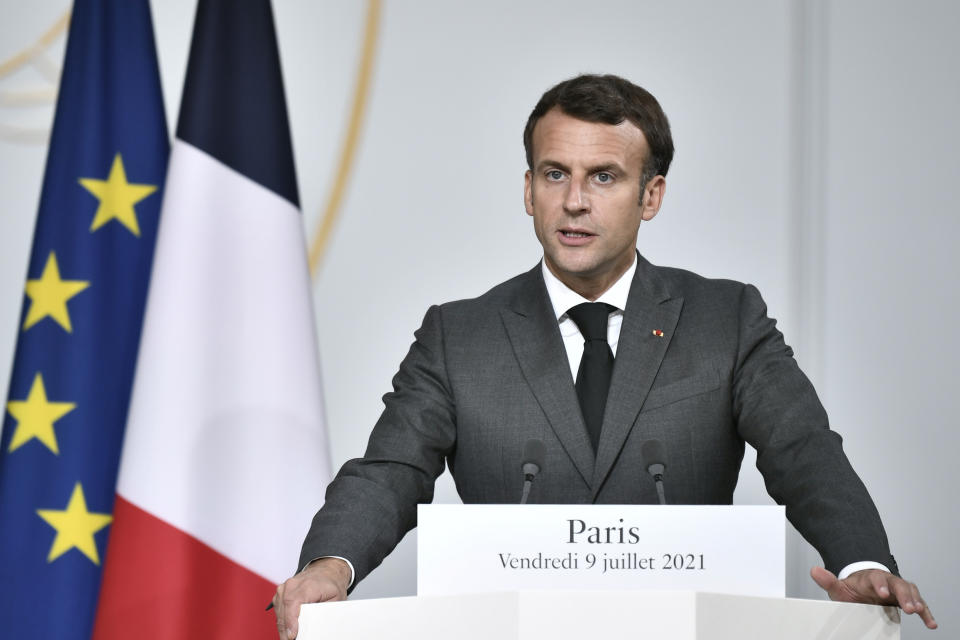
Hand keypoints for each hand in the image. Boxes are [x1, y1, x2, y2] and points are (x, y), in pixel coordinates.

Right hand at [273, 557, 351, 638]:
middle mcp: (293, 584)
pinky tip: (287, 627)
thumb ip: (325, 612)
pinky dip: (281, 618)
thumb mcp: (336, 599)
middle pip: (284, 609)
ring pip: (278, 610)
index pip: (293, 602)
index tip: (292, 634)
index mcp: (308, 585)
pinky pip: (278, 607)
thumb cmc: (331, 584)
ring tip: (289, 636)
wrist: (326, 571)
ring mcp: (285, 586)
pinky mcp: (281, 590)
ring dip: (282, 625)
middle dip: (285, 628)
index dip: (290, 620)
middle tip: (289, 639)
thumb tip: (318, 626)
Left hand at [810, 566, 936, 628]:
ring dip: (916, 601)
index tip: (882, 593)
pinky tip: (930, 623)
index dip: (880, 585)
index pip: (876, 578)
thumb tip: (814, 571)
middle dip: (903, 594)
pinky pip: (919, 604)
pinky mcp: (906, 600)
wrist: (862, 589)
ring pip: (910, 591)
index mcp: (870, 578)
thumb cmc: (852, 589)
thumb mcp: (839, 587)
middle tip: (908, 607)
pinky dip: (926, 613)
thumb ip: (828, 581)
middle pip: (898, 583)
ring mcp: (898, 590)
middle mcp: (887, 581)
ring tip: (918, 612)